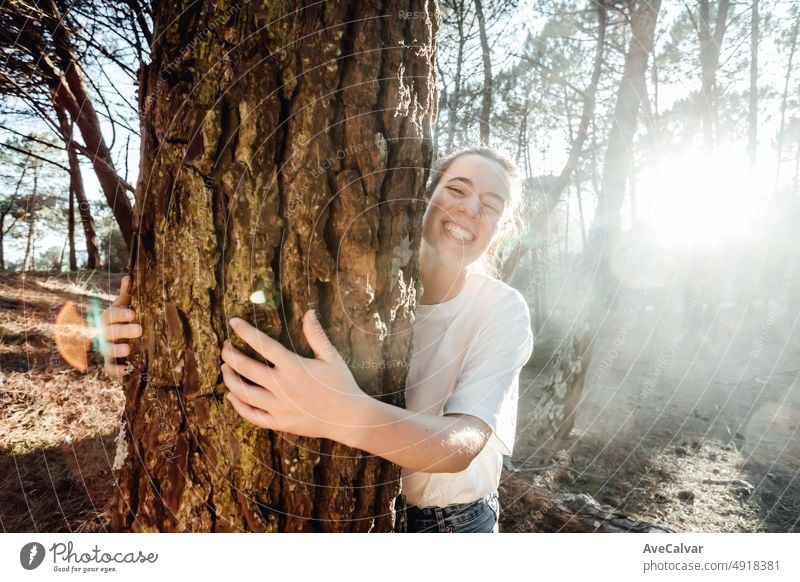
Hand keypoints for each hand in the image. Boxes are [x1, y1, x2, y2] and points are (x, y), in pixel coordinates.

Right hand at [99, 276, 141, 376]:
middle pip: (110, 332)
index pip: (110, 315)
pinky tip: (127, 370)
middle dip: (123, 330)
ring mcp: (106, 348)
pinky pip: (109, 368)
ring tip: (129, 348)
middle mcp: (104, 333)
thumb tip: (129, 277)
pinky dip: (116, 371)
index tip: (132, 313)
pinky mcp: (110, 363)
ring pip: (107, 350)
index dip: (120, 315)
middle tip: (139, 329)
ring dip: (116, 350)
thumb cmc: (123, 316)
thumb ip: (126, 293)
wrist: (116, 334)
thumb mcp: (124, 304)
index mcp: (107, 318)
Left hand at [221, 309, 366, 440]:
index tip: (233, 322)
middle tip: (225, 347)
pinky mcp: (279, 422)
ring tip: (225, 368)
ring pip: (243, 392)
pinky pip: (251, 415)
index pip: (263, 344)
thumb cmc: (341, 385)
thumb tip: (309, 311)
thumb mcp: (331, 357)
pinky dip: (237, 405)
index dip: (245, 331)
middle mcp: (282, 386)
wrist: (349, 418)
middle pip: (245, 368)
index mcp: (294, 367)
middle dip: (230, 354)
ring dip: (229, 378)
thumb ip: (316, 335)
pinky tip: (231, 395)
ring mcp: (279, 406)